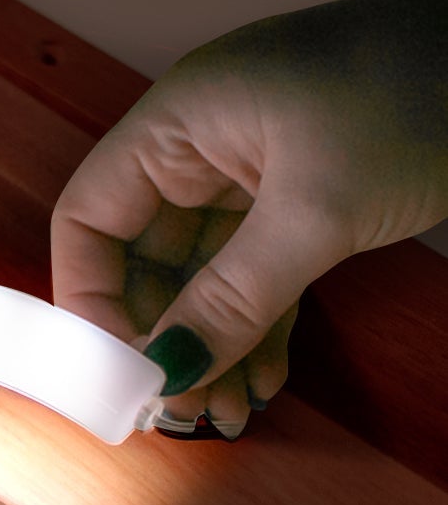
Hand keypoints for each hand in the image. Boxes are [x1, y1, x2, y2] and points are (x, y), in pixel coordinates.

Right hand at [51, 0, 447, 433]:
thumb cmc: (422, 90)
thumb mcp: (319, 208)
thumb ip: (234, 296)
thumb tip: (167, 372)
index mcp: (177, 124)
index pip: (90, 218)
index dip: (90, 297)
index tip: (118, 370)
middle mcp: (201, 149)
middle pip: (142, 258)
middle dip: (158, 337)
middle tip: (179, 410)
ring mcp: (252, 175)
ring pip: (201, 277)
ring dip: (208, 346)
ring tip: (223, 415)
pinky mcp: (301, 200)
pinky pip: (254, 275)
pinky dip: (255, 328)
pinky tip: (259, 380)